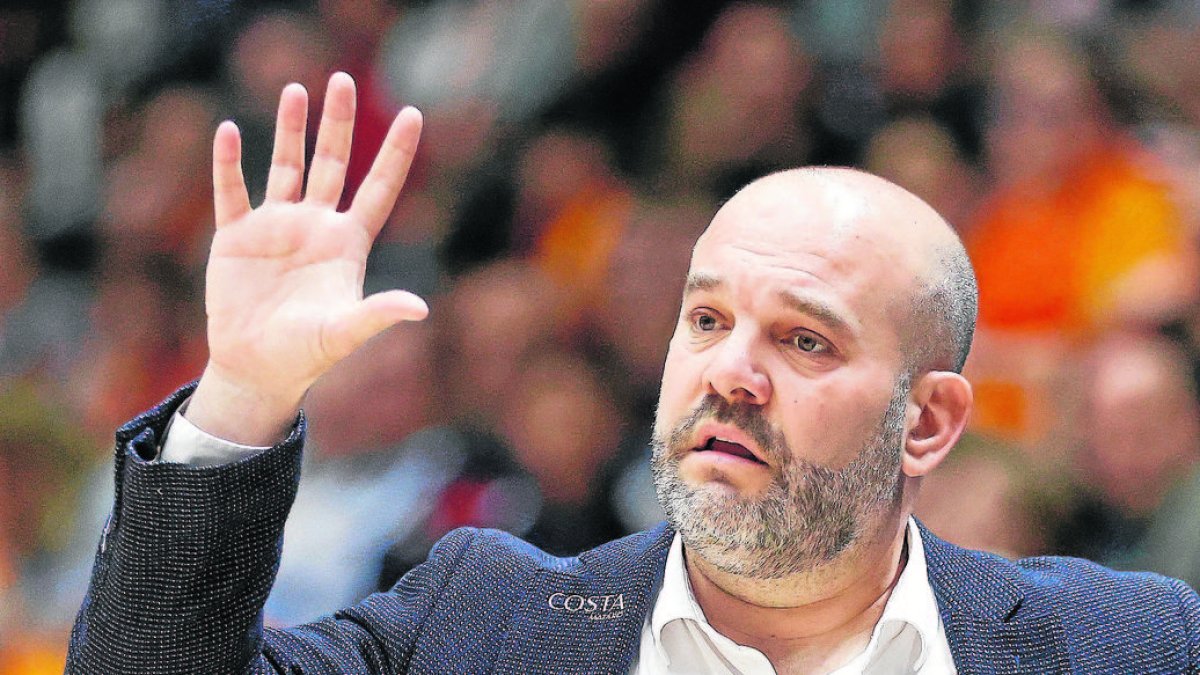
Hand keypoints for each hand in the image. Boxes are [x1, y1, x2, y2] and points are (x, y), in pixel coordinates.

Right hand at [186, 73, 426, 445]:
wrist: (256, 369)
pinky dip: (228, 162)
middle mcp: (315, 226)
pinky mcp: (237, 236)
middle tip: (342, 80)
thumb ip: (378, 314)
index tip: (416, 114)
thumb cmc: (307, 354)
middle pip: (332, 162)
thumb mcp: (345, 333)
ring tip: (295, 90)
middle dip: (338, 123)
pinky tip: (227, 130)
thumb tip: (419, 309)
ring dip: (289, 129)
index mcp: (348, 243)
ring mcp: (276, 226)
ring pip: (286, 165)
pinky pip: (232, 191)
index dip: (396, 153)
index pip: (378, 187)